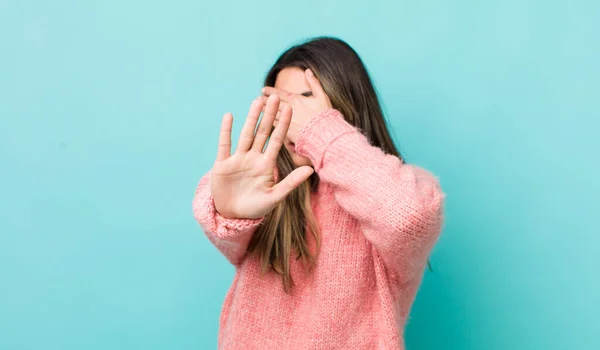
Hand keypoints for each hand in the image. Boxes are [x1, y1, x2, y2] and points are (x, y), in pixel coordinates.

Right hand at [210, 94, 314, 219]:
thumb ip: (291, 182)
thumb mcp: (275, 196)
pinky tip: (229, 116)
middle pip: (262, 132)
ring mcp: (238, 159)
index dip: (283, 125)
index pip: (277, 140)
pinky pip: (224, 144)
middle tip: (276, 96)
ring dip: (251, 118)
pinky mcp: (222, 164)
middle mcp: (253, 158)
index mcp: (266, 164)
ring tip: (257, 101)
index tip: (290, 108)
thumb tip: (311, 170)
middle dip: (269, 115)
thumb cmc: (256, 207)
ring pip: (246, 134)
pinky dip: (226, 131)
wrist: (233, 215)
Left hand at [261, 69, 331, 143]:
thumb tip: (307, 70)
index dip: (270, 91)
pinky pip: (276, 128)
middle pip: (273, 104)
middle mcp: (289, 110)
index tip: (262, 89)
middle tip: (256, 99)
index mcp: (296, 100)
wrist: (325, 135)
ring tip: (258, 110)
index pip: (280, 94)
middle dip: (263, 101)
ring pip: (272, 116)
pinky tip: (265, 125)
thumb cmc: (325, 116)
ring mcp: (287, 122)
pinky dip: (270, 125)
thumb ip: (314, 83)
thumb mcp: (322, 96)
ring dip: (264, 112)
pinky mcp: (287, 134)